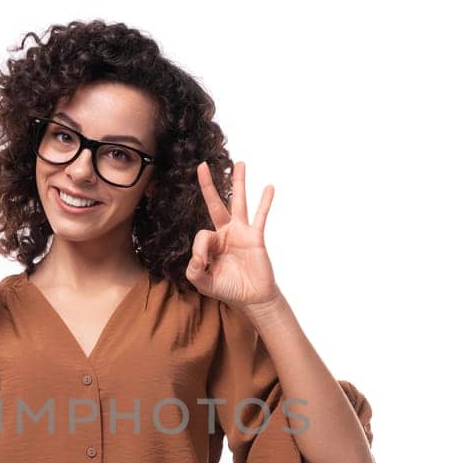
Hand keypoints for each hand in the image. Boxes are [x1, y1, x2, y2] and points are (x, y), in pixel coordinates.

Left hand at [186, 160, 279, 308]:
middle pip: (215, 204)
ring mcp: (241, 232)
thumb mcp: (203, 282)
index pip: (202, 235)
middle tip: (202, 165)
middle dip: (208, 185)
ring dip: (238, 183)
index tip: (203, 263)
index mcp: (212, 243)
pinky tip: (269, 187)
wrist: (251, 298)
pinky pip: (260, 216)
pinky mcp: (255, 236)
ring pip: (238, 202)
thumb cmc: (228, 289)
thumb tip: (197, 256)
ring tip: (239, 163)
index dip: (200, 249)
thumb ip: (193, 270)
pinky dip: (265, 202)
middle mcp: (226, 233)